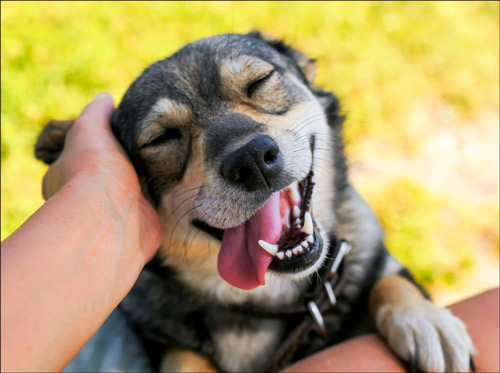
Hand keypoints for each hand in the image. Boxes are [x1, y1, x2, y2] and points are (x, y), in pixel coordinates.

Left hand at [42, 93, 161, 261]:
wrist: (114, 217)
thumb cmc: (94, 172)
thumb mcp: (89, 129)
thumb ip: (97, 113)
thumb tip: (105, 98)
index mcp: (65, 176)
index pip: (79, 157)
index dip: (96, 146)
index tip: (118, 134)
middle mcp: (87, 199)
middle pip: (108, 175)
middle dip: (126, 164)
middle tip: (149, 146)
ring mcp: (115, 215)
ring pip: (132, 192)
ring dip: (147, 181)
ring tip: (169, 159)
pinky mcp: (141, 225)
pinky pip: (152, 208)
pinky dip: (162, 199)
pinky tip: (176, 183)